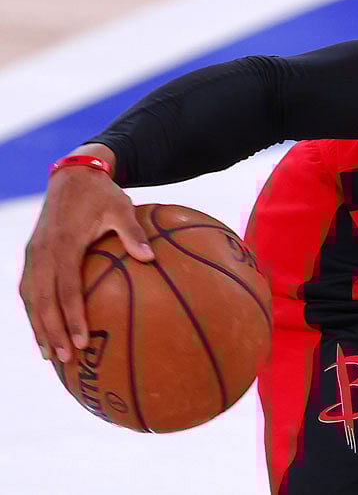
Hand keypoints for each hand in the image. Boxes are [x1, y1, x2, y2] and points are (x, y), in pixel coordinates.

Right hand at [20, 145, 154, 362]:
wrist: (73, 175)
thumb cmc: (102, 195)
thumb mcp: (122, 208)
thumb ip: (133, 233)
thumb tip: (150, 257)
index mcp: (63, 244)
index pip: (65, 289)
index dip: (72, 317)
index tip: (82, 341)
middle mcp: (42, 252)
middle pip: (43, 301)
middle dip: (52, 332)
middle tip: (65, 359)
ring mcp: (34, 254)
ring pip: (31, 298)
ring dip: (39, 327)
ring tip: (51, 355)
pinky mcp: (32, 255)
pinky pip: (29, 289)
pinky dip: (35, 312)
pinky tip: (44, 329)